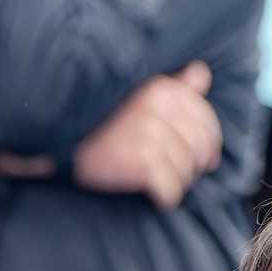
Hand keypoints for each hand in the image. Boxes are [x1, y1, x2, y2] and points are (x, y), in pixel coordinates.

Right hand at [71, 61, 220, 208]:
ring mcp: (149, 133)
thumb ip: (176, 86)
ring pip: (185, 172)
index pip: (206, 122)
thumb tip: (202, 72)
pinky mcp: (141, 161)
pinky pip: (170, 190)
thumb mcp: (140, 95)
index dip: (210, 145)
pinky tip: (151, 194)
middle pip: (199, 148)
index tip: (205, 161)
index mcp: (161, 89)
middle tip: (177, 174)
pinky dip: (163, 198)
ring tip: (156, 182)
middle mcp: (157, 107)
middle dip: (193, 166)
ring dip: (175, 184)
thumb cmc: (105, 124)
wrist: (62, 144)